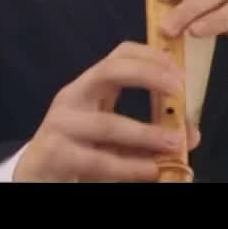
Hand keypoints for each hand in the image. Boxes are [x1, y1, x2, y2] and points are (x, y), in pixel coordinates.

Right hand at [13, 42, 200, 182]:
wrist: (38, 174)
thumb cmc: (79, 148)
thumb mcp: (114, 136)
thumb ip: (149, 132)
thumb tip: (189, 133)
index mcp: (88, 88)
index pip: (118, 55)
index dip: (150, 56)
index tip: (179, 70)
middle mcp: (72, 98)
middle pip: (108, 72)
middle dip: (146, 76)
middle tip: (178, 90)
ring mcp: (62, 126)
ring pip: (108, 124)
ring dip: (145, 133)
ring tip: (174, 142)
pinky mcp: (57, 155)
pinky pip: (99, 159)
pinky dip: (130, 166)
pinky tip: (152, 170)